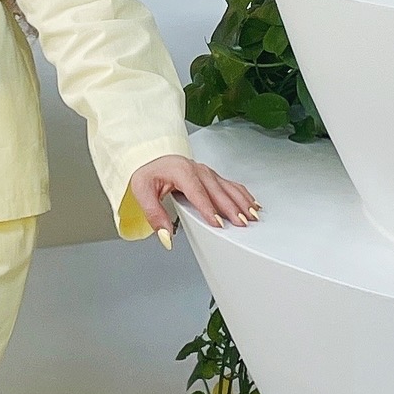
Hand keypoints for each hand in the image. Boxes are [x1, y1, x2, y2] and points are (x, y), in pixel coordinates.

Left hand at [129, 155, 258, 247]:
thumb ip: (154, 215)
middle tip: (242, 223)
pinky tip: (251, 203)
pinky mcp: (212, 176)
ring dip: (242, 202)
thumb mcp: (142, 192)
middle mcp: (198, 170)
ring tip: (252, 215)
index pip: (198, 193)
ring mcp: (207, 172)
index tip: (218, 223)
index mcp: (182, 172)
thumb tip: (165, 235)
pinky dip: (243, 195)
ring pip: (228, 188)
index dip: (209, 209)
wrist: (151, 158)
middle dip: (232, 208)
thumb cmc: (148, 173)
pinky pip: (231, 185)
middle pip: (218, 191)